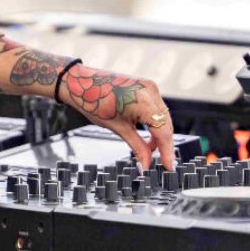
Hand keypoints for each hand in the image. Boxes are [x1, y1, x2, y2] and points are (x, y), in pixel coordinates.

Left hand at [57, 63, 175, 170]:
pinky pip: (156, 108)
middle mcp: (150, 91)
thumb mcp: (119, 129)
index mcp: (144, 101)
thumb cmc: (94, 102)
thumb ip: (137, 147)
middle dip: (164, 144)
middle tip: (160, 162)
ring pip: (163, 117)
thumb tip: (147, 164)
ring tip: (149, 149)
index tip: (169, 167)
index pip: (164, 131)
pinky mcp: (145, 87)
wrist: (80, 84)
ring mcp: (149, 87)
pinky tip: (147, 134)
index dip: (167, 151)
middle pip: (166, 124)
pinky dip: (154, 122)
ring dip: (159, 134)